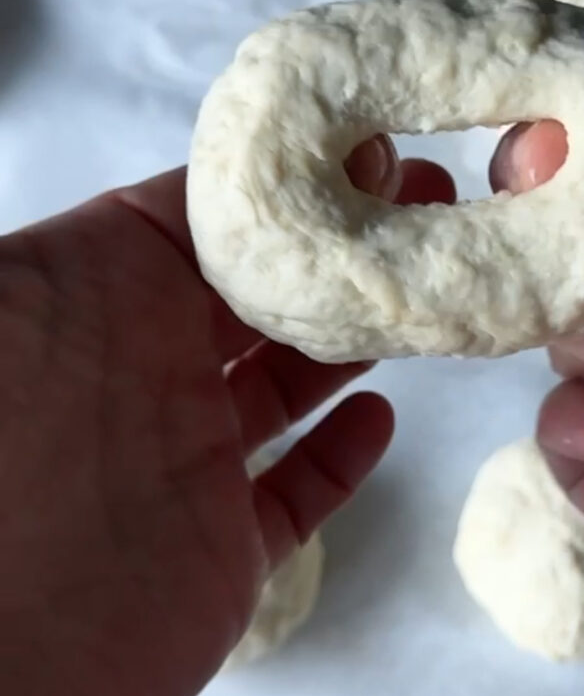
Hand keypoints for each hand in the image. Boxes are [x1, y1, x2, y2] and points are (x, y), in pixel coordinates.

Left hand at [0, 138, 454, 695]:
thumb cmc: (18, 408)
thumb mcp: (66, 269)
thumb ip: (163, 209)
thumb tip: (258, 144)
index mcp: (111, 296)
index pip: (222, 227)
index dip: (300, 189)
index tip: (378, 155)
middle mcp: (150, 370)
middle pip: (267, 301)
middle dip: (344, 254)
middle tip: (431, 211)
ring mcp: (186, 461)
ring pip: (286, 389)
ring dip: (352, 344)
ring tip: (419, 301)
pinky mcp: (220, 551)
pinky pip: (294, 496)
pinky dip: (339, 458)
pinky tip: (379, 415)